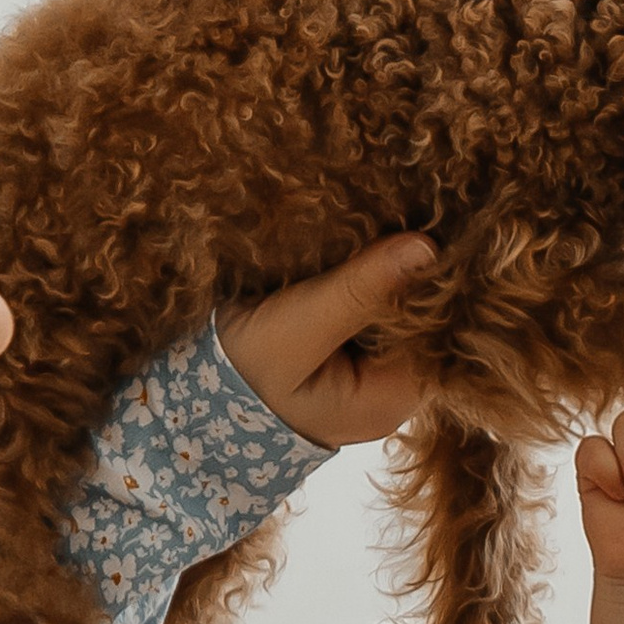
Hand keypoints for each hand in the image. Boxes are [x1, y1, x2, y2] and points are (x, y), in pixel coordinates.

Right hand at [216, 233, 434, 447]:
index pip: (443, 337)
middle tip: (405, 219)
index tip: (426, 233)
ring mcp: (366, 379)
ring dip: (387, 276)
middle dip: (413, 278)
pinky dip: (364, 286)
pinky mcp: (344, 358)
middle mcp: (387, 395)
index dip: (439, 286)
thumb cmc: (234, 376)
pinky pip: (370, 315)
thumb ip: (359, 291)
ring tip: (382, 227)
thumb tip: (426, 249)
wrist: (181, 403)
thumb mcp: (296, 328)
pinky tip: (357, 251)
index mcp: (387, 402)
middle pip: (424, 325)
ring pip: (398, 315)